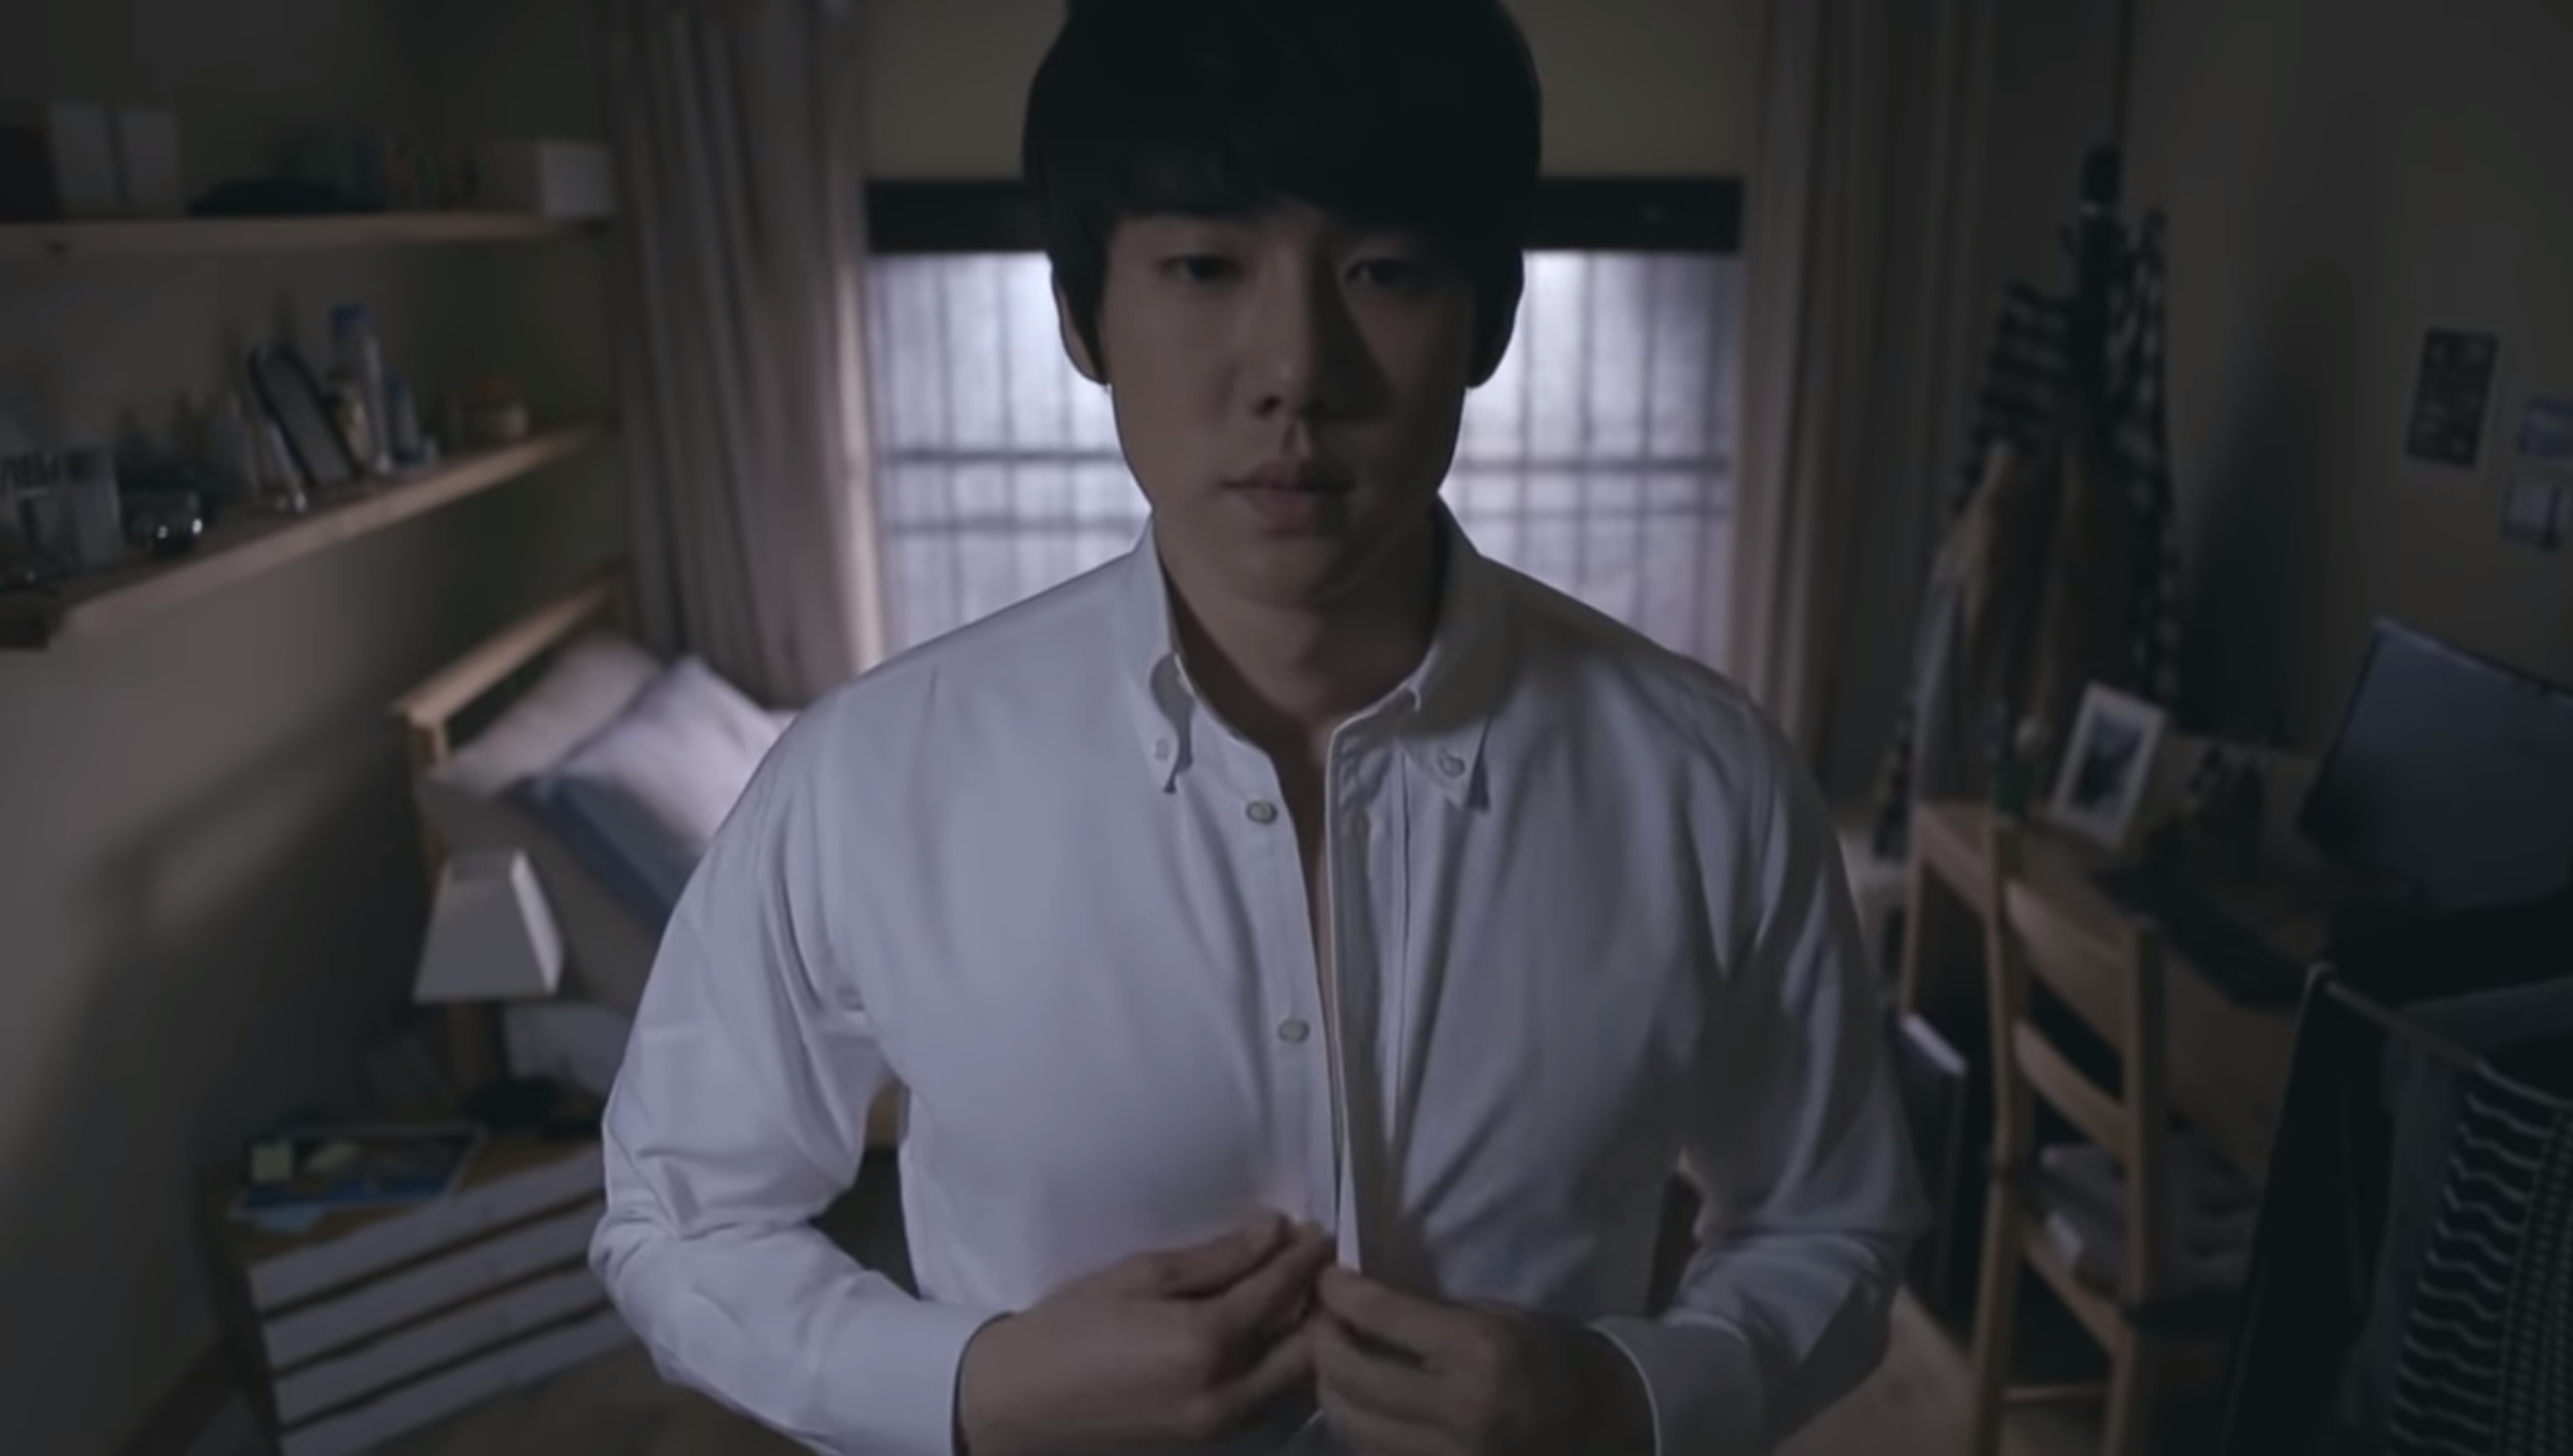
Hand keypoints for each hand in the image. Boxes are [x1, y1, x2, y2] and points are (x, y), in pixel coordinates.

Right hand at [954, 1214, 1336, 1455]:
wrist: (1018, 1405)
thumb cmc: (1070, 1326)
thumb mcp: (1139, 1275)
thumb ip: (1216, 1257)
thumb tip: (1275, 1231)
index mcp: (1205, 1342)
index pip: (1280, 1292)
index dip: (1305, 1257)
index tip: (1317, 1231)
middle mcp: (1227, 1394)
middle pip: (1309, 1346)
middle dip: (1320, 1302)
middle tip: (1314, 1265)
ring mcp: (1223, 1431)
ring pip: (1299, 1386)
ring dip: (1309, 1341)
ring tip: (1298, 1301)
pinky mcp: (1213, 1448)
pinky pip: (1273, 1409)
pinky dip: (1287, 1375)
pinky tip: (1274, 1345)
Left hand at [1312, 1266, 1654, 1455]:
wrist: (1605, 1424)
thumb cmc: (1552, 1356)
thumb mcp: (1499, 1317)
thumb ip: (1430, 1317)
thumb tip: (1359, 1303)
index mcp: (1482, 1353)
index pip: (1384, 1317)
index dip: (1341, 1293)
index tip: (1328, 1278)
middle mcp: (1461, 1411)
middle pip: (1353, 1377)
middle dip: (1322, 1342)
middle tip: (1320, 1320)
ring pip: (1352, 1426)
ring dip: (1330, 1389)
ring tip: (1331, 1361)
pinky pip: (1375, 1455)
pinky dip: (1355, 1427)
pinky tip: (1356, 1402)